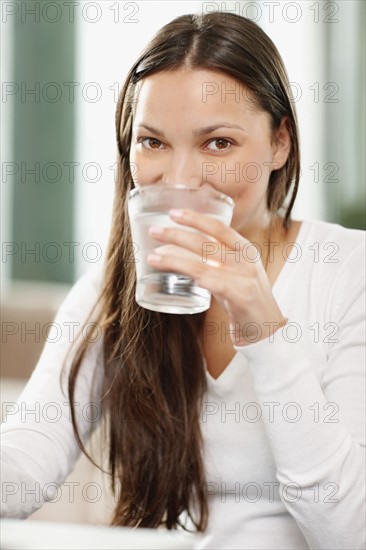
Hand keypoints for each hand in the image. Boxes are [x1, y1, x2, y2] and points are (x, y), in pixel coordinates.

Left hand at [147, 208, 286, 345]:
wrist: (268, 328)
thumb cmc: (246, 299)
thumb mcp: (235, 272)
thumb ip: (214, 260)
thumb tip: (178, 250)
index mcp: (245, 249)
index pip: (219, 227)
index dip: (195, 218)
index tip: (173, 213)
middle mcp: (245, 260)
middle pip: (206, 242)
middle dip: (177, 235)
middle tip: (154, 231)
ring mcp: (244, 278)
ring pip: (203, 264)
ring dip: (174, 259)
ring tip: (153, 257)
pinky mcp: (242, 298)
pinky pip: (214, 284)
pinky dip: (195, 278)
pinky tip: (176, 275)